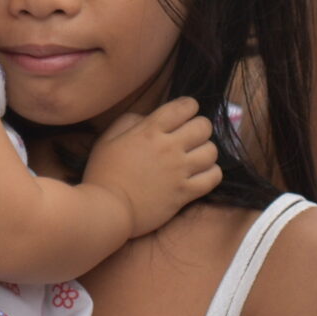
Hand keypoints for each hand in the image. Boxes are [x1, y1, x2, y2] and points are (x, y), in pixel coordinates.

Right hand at [84, 96, 220, 237]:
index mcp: (150, 131)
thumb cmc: (103, 173)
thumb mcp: (108, 139)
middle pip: (204, 126)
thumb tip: (148, 118)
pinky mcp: (185, 193)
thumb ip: (129, 121)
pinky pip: (213, 177)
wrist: (107, 209)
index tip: (184, 113)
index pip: (184, 107)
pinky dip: (211, 173)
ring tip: (196, 156)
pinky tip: (201, 173)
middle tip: (191, 136)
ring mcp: (179, 171)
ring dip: (205, 150)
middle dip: (199, 127)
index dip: (188, 106)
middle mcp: (169, 148)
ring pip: (211, 151)